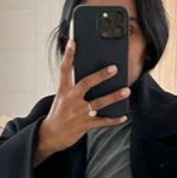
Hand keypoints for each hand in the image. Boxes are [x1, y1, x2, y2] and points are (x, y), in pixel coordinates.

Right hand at [34, 39, 129, 163]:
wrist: (50, 135)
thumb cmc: (59, 113)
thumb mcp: (62, 97)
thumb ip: (75, 88)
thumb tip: (95, 78)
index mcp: (63, 91)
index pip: (64, 70)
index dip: (68, 55)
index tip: (73, 42)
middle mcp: (70, 100)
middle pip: (86, 84)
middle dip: (101, 76)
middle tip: (114, 68)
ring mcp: (78, 113)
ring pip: (99, 103)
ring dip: (114, 96)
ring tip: (126, 90)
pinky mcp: (84, 125)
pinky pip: (102, 122)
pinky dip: (113, 120)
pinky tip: (123, 116)